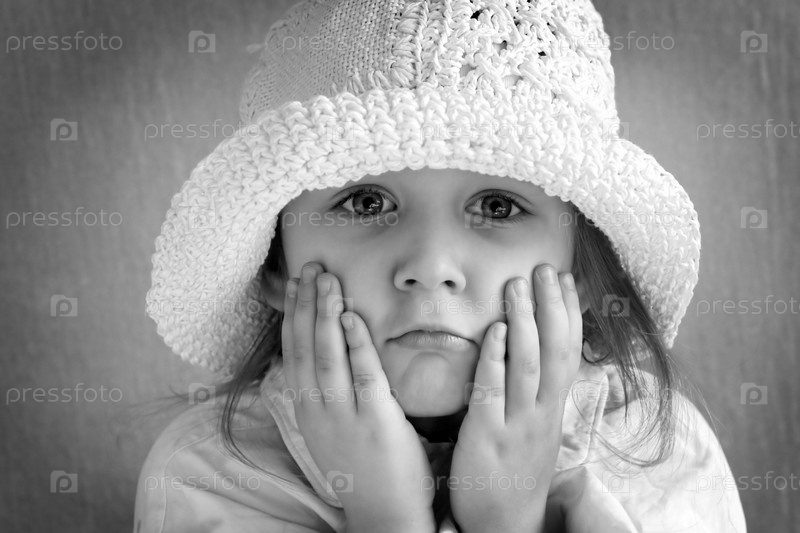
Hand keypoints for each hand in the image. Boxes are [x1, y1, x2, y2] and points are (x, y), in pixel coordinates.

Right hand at [281, 262, 435, 531]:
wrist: (383, 512)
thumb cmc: (361, 464)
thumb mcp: (331, 427)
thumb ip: (326, 391)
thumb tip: (324, 351)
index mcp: (307, 409)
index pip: (294, 352)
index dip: (295, 314)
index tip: (297, 282)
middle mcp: (318, 410)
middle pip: (307, 347)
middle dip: (308, 304)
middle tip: (312, 268)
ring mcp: (344, 417)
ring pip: (328, 357)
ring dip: (326, 315)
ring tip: (329, 281)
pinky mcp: (376, 422)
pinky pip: (363, 376)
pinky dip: (356, 345)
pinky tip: (353, 318)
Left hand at [449, 264, 582, 532]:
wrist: (506, 523)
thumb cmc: (517, 468)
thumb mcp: (538, 428)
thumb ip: (540, 391)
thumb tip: (546, 356)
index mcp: (553, 408)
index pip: (569, 352)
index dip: (570, 313)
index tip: (566, 278)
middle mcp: (542, 413)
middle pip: (555, 351)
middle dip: (551, 306)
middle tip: (544, 268)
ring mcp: (517, 424)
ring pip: (528, 365)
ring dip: (525, 321)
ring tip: (519, 283)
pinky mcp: (487, 436)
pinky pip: (493, 391)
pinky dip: (496, 358)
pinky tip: (493, 330)